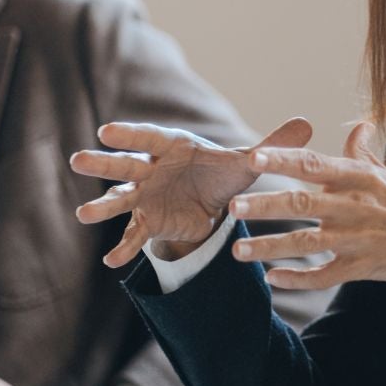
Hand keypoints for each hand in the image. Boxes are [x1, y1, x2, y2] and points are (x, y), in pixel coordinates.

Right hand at [71, 117, 314, 267]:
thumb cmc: (223, 172)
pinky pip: (135, 235)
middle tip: (77, 159)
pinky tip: (113, 262)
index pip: (151, 138)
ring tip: (84, 214)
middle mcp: (154, 169)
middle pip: (127, 165)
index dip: (130, 135)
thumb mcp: (247, 163)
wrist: (211, 200)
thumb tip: (308, 123)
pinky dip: (125, 247)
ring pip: (122, 199)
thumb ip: (273, 147)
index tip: (106, 131)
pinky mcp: (149, 220)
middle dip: (104, 163)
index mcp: (175, 148)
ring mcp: (147, 196)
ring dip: (103, 205)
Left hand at [229, 121, 385, 291]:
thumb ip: (365, 154)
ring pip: (304, 244)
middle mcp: (354, 207)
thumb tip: (358, 125)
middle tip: (233, 207)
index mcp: (360, 179)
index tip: (253, 157)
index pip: (314, 165)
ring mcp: (356, 240)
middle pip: (301, 204)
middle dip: (265, 206)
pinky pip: (322, 276)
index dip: (282, 160)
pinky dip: (296, 280)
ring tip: (239, 252)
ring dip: (269, 248)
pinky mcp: (360, 268)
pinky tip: (272, 279)